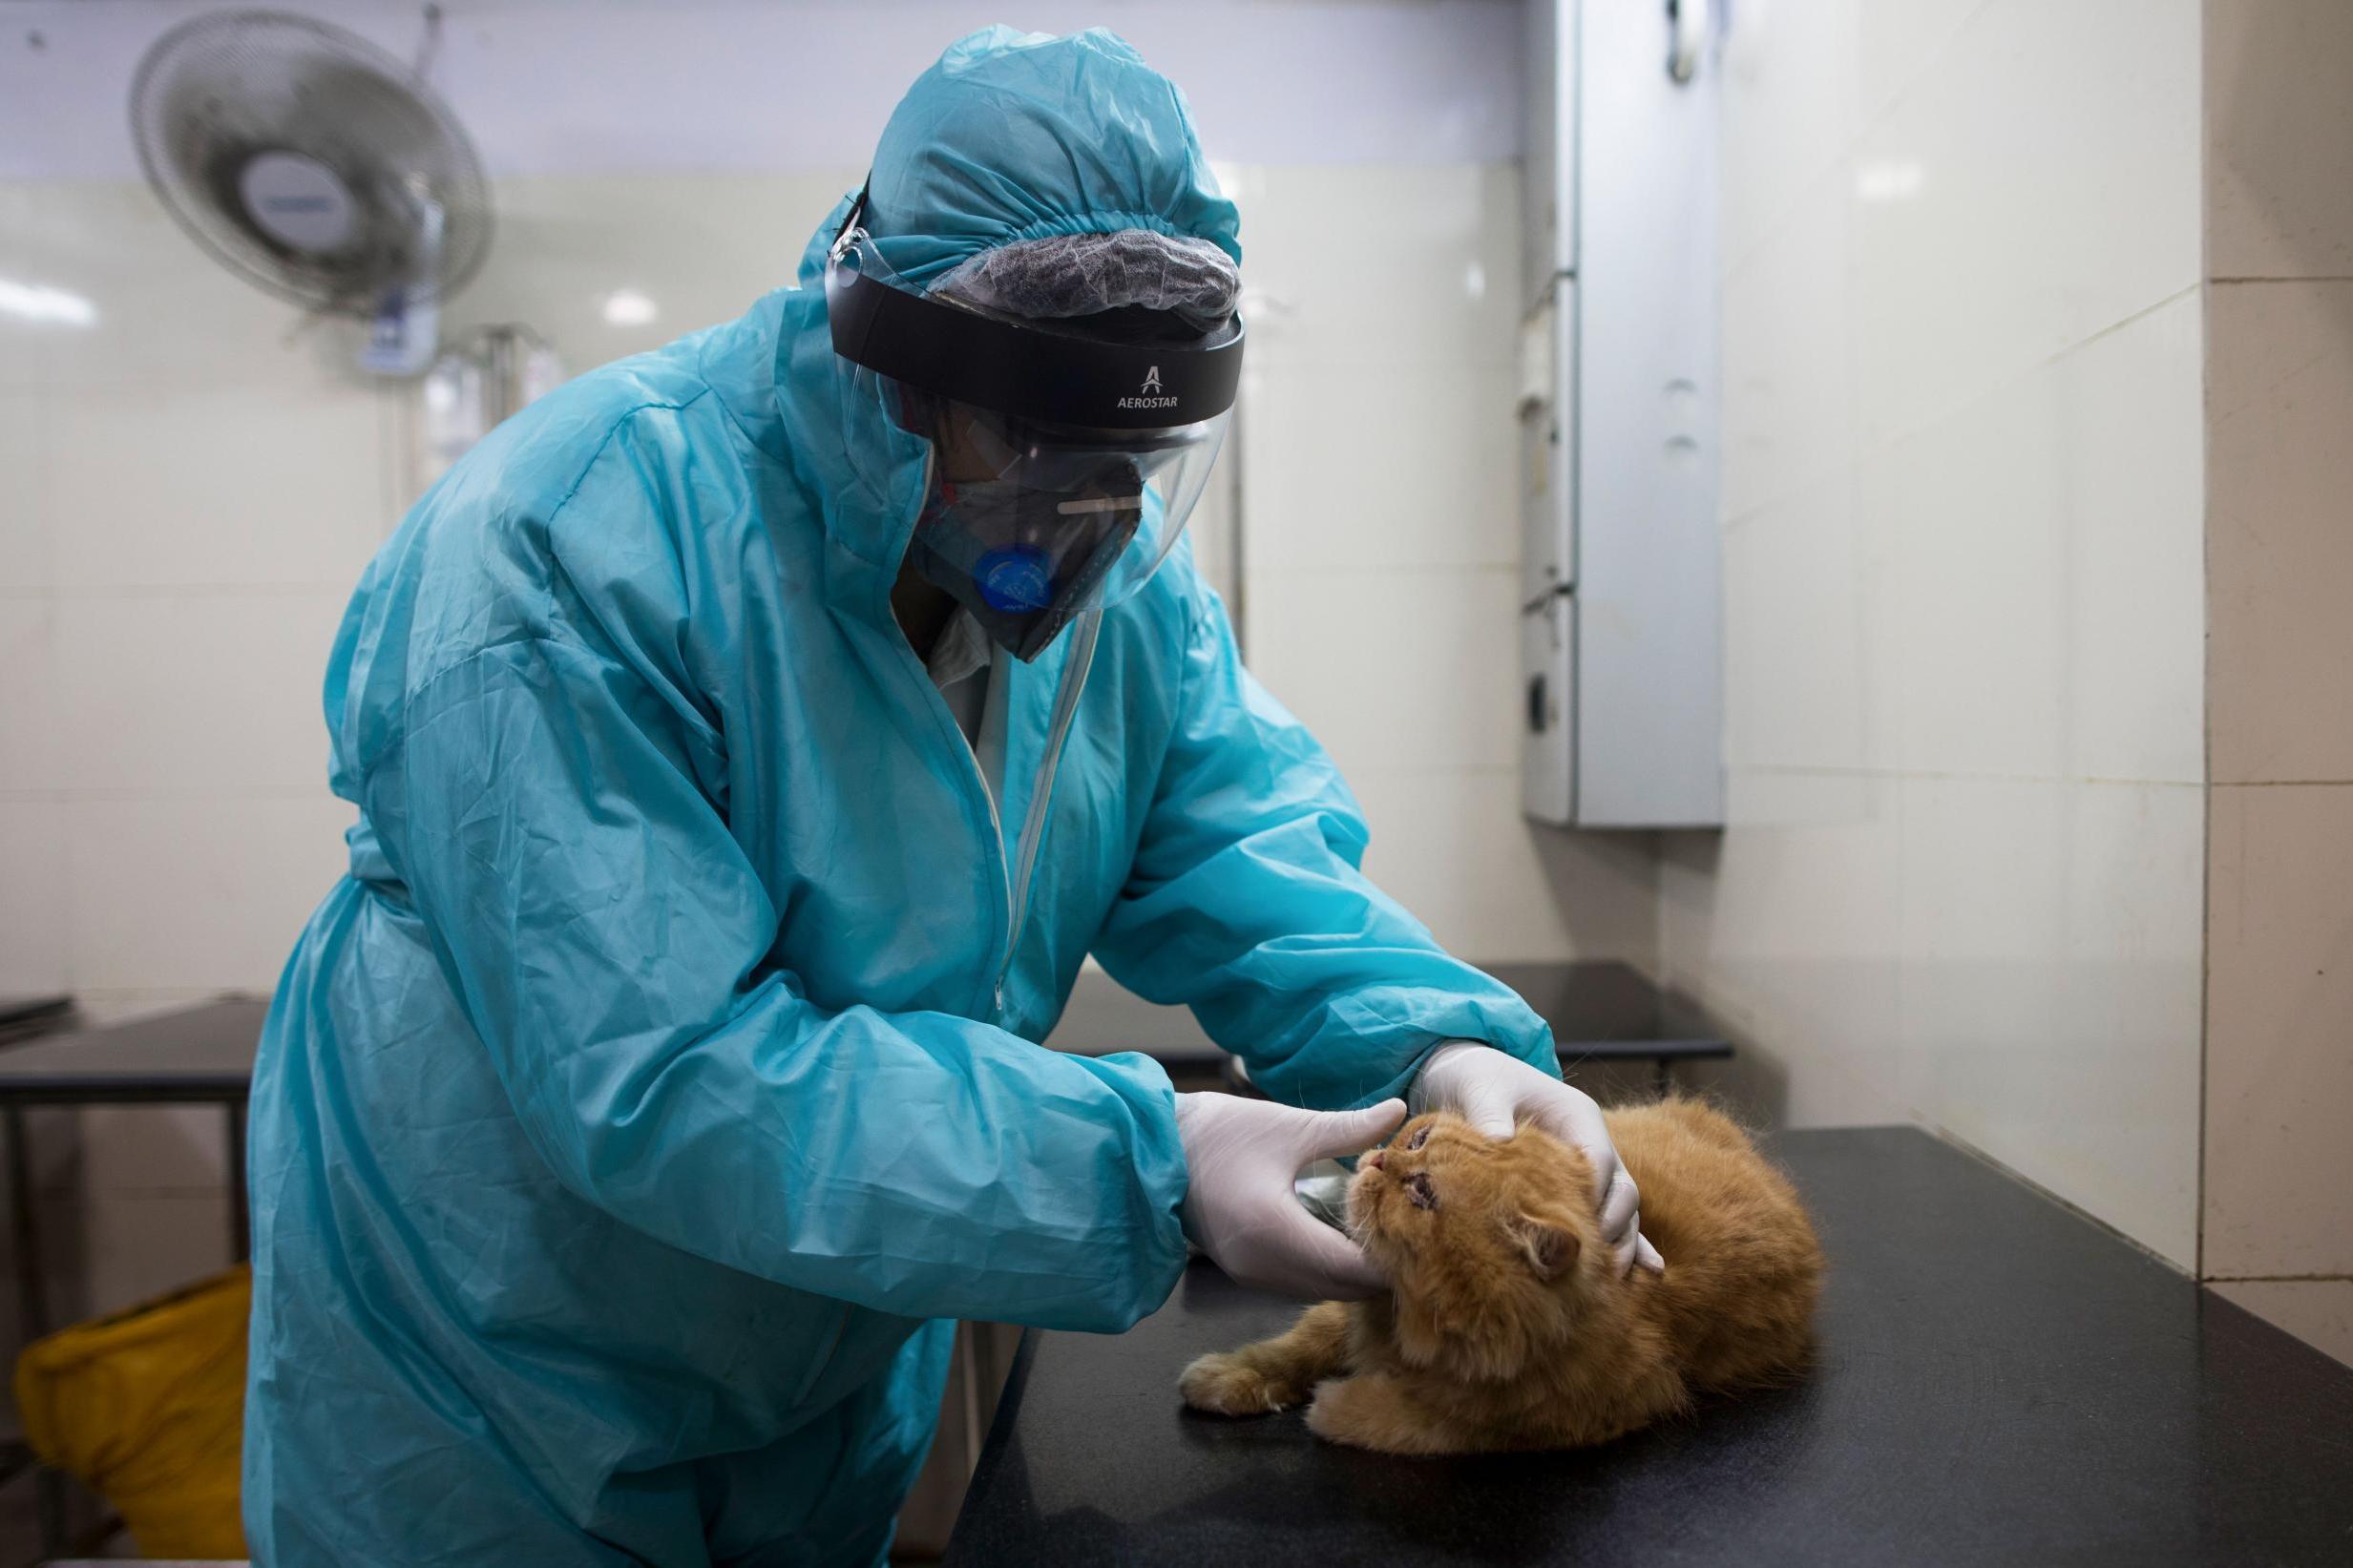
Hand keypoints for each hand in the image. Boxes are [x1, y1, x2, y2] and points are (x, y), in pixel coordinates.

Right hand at [1174, 1092, 1406, 1300]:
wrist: (1154, 1149)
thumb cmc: (1219, 1133)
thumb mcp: (1288, 1127)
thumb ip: (1348, 1129)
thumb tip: (1399, 1113)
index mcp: (1275, 1232)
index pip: (1353, 1267)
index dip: (1393, 1255)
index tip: (1426, 1230)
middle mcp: (1264, 1267)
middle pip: (1343, 1288)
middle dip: (1380, 1266)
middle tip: (1414, 1232)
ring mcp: (1251, 1276)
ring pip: (1323, 1290)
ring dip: (1354, 1271)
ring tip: (1384, 1232)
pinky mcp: (1245, 1273)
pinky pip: (1302, 1283)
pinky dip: (1329, 1269)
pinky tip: (1346, 1237)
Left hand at [1411, 1042, 1664, 1276]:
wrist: (1476, 1080)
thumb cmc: (1480, 1081)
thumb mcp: (1481, 1089)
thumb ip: (1490, 1112)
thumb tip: (1498, 1140)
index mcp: (1579, 1116)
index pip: (1600, 1160)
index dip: (1593, 1196)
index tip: (1576, 1230)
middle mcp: (1595, 1144)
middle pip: (1622, 1191)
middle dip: (1611, 1228)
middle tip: (1588, 1263)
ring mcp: (1593, 1170)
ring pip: (1624, 1211)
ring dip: (1621, 1244)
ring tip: (1611, 1281)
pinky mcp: (1582, 1191)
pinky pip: (1614, 1218)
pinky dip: (1632, 1244)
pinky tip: (1650, 1272)